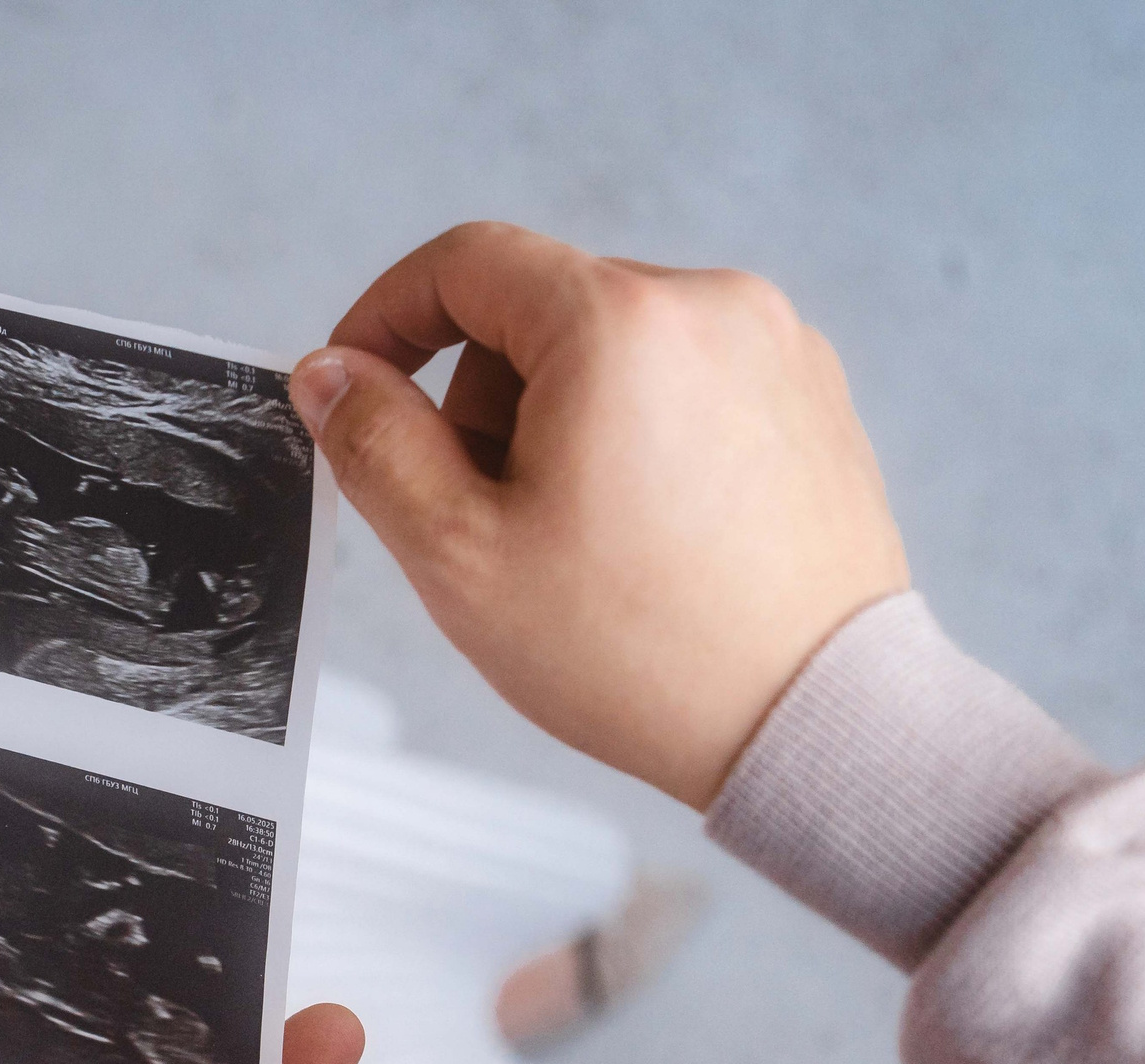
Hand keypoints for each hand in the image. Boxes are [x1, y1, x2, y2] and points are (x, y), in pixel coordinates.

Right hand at [290, 223, 908, 809]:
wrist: (814, 720)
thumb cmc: (641, 651)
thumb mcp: (461, 555)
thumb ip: (376, 445)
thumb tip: (330, 374)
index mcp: (618, 320)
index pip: (465, 262)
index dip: (386, 319)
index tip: (356, 390)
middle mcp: (712, 303)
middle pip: (540, 309)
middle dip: (486, 400)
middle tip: (488, 519)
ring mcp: (776, 345)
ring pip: (614, 349)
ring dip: (563, 421)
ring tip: (580, 541)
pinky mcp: (814, 397)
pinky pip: (687, 383)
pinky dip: (640, 437)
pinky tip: (647, 538)